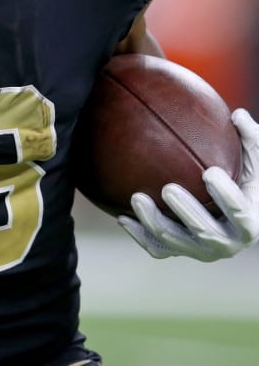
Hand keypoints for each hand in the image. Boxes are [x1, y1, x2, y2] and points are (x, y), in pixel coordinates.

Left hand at [118, 108, 258, 260]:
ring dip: (154, 221)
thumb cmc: (244, 179)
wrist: (231, 215)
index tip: (209, 173)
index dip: (226, 196)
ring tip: (136, 197)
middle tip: (168, 188)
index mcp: (249, 224)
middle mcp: (227, 243)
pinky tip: (122, 217)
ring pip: (175, 242)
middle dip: (186, 211)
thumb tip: (238, 115)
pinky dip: (139, 234)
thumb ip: (250, 140)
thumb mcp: (254, 162)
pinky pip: (157, 248)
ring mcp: (201, 251)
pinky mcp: (179, 251)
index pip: (240, 213)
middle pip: (205, 232)